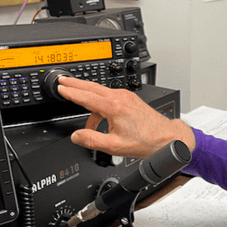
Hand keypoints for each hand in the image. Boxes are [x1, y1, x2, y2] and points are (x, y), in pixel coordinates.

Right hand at [57, 76, 195, 158]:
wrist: (167, 137)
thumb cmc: (146, 141)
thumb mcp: (115, 146)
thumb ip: (92, 140)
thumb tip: (76, 136)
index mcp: (114, 107)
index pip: (86, 96)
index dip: (71, 92)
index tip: (60, 87)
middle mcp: (120, 97)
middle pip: (92, 87)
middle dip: (75, 83)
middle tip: (62, 80)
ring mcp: (126, 96)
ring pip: (100, 91)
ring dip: (86, 91)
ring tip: (74, 93)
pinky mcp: (130, 99)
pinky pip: (109, 96)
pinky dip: (99, 101)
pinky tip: (96, 114)